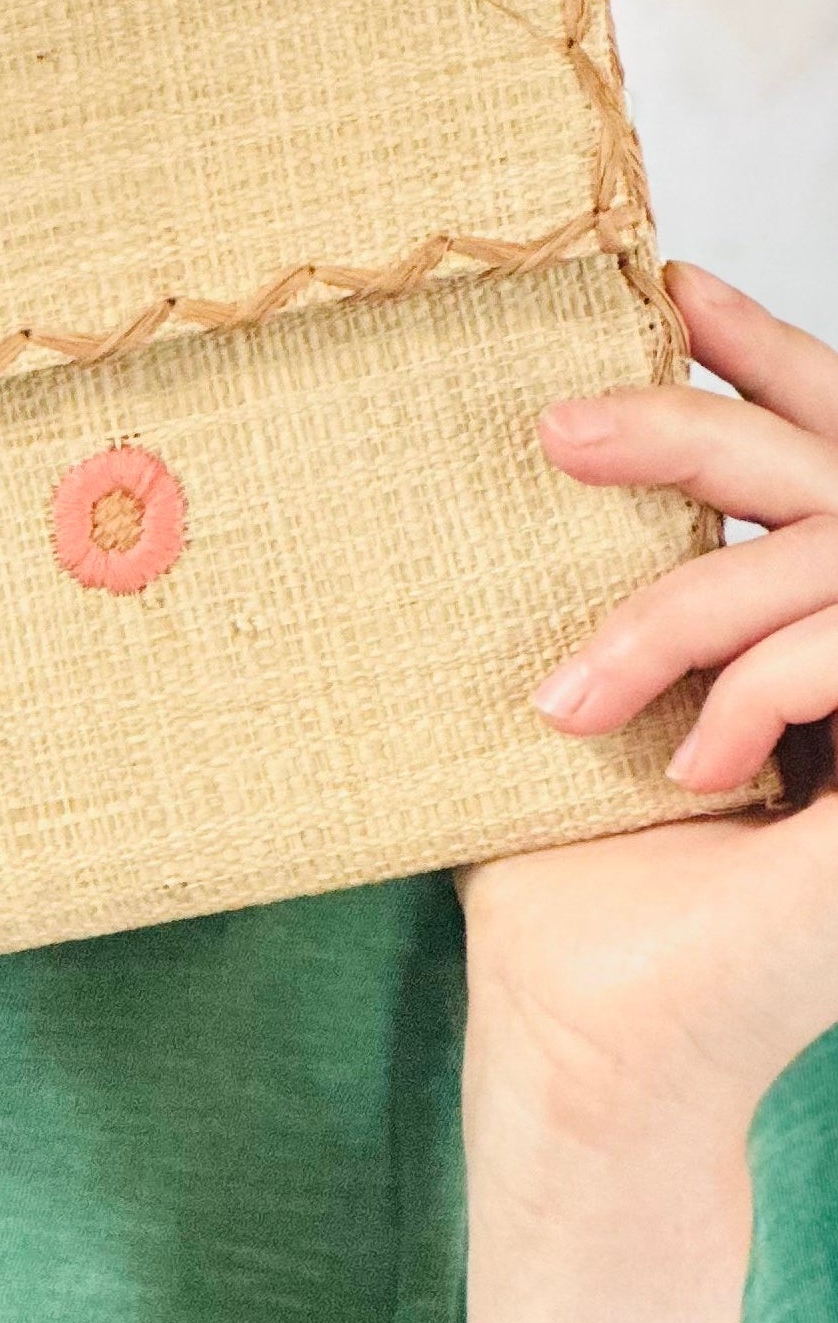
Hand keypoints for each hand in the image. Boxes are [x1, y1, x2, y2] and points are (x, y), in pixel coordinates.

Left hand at [458, 264, 837, 1180]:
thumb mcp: (578, 690)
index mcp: (818, 625)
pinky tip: (683, 763)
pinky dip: (759, 686)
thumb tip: (517, 433)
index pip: (830, 445)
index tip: (672, 284)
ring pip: (831, 556)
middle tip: (560, 430)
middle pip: (834, 472)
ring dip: (686, 604)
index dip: (774, 352)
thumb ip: (588, 584)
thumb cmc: (568, 879)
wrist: (595, 1038)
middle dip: (695, 426)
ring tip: (571, 695)